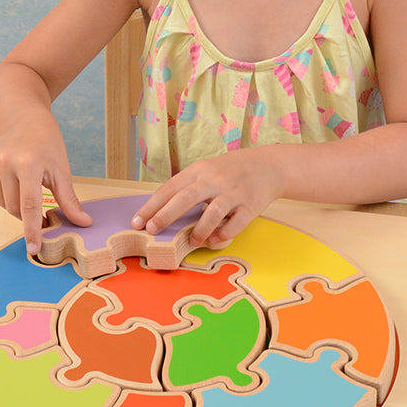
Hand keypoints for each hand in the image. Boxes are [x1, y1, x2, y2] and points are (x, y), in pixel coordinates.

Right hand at [0, 112, 90, 254]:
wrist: (23, 117)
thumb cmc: (47, 142)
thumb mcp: (61, 169)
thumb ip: (69, 199)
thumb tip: (84, 223)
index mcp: (28, 163)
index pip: (29, 205)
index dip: (32, 230)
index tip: (33, 249)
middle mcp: (5, 162)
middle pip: (16, 208)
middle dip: (29, 214)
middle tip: (43, 209)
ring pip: (4, 203)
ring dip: (17, 204)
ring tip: (28, 185)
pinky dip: (6, 194)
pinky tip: (15, 179)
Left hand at [131, 150, 283, 248]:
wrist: (268, 165)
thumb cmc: (229, 171)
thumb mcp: (205, 171)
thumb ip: (186, 187)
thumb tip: (159, 210)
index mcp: (199, 171)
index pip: (170, 188)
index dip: (152, 205)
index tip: (137, 221)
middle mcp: (214, 180)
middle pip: (186, 197)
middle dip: (165, 215)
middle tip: (151, 231)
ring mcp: (233, 193)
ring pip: (212, 212)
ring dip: (199, 229)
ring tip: (191, 241)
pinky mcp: (250, 206)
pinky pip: (236, 223)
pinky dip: (224, 234)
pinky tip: (214, 240)